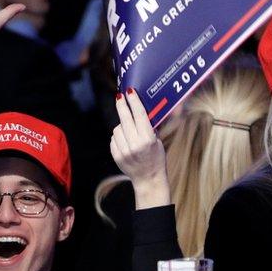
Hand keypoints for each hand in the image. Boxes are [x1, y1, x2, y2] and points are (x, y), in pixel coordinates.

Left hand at [111, 89, 170, 208]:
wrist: (148, 179)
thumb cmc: (156, 158)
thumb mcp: (157, 141)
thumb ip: (149, 127)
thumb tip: (140, 109)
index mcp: (148, 139)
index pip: (139, 115)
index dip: (134, 101)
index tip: (129, 91)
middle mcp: (135, 145)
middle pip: (125, 118)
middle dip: (122, 105)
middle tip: (120, 96)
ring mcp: (124, 151)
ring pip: (117, 128)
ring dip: (122, 125)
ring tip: (130, 131)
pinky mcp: (116, 156)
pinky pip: (114, 139)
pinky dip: (119, 136)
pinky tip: (126, 141)